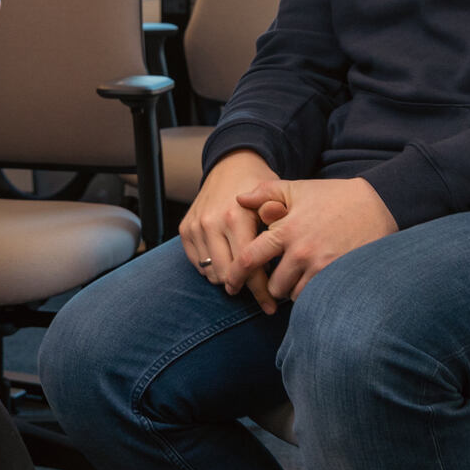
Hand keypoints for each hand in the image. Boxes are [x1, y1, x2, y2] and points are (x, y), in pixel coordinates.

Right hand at [178, 148, 281, 313]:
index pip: (248, 266)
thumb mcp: (277, 199)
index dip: (261, 291)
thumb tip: (284, 254)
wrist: (232, 164)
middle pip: (227, 275)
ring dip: (228, 279)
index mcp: (236, 217)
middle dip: (244, 288)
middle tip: (260, 292)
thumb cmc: (259, 186)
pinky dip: (211, 269)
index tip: (271, 306)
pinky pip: (197, 264)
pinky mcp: (185, 229)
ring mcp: (196, 226)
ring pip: (211, 273)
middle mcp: (212, 222)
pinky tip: (228, 262)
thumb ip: (279, 226)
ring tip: (244, 275)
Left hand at [232, 178, 396, 300]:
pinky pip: (314, 298)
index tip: (231, 285)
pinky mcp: (339, 277)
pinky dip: (310, 293)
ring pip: (293, 295)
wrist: (377, 204)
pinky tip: (313, 282)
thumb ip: (265, 192)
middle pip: (272, 285)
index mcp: (285, 228)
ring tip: (298, 277)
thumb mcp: (296, 188)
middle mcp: (300, 251)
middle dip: (271, 284)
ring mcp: (321, 266)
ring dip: (292, 290)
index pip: (249, 259)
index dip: (236, 275)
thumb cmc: (332, 196)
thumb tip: (239, 199)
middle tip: (277, 277)